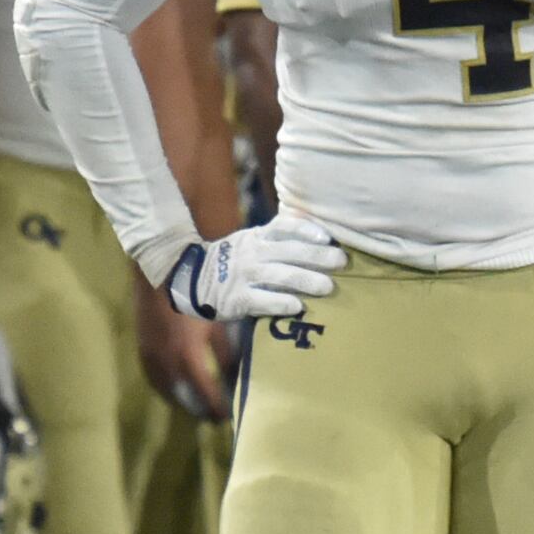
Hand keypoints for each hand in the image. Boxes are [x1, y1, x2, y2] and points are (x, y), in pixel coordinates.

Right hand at [135, 282, 229, 418]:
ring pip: (166, 391)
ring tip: (196, 404)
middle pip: (184, 398)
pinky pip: (154, 379)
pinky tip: (175, 386)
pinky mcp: (142, 350)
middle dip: (199, 409)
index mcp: (189, 357)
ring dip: (181, 400)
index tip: (227, 417)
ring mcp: (152, 358)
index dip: (217, 408)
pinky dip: (166, 388)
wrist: (158, 274)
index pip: (206, 394)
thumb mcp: (218, 322)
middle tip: (212, 416)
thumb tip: (234, 376)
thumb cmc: (194, 294)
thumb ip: (226, 352)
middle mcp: (167, 364)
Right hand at [163, 215, 345, 320]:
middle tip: (341, 261)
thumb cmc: (233, 259)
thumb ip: (277, 237)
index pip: (284, 226)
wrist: (192, 277)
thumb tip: (315, 231)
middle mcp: (252, 253)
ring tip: (328, 287)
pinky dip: (282, 302)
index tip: (328, 237)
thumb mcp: (251, 240)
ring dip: (307, 280)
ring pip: (280, 276)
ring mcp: (244, 275)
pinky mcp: (237, 299)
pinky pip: (262, 300)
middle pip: (289, 252)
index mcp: (257, 236)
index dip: (306, 230)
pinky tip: (299, 306)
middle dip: (318, 256)